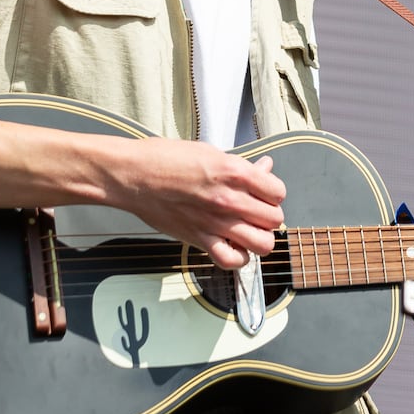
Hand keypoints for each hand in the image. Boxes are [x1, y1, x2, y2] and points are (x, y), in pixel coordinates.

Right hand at [120, 142, 286, 269]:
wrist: (134, 175)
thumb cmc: (166, 159)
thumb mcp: (209, 152)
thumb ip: (241, 166)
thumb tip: (265, 168)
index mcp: (234, 172)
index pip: (278, 191)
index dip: (273, 192)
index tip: (263, 192)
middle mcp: (229, 199)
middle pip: (274, 219)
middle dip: (269, 215)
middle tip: (256, 210)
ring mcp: (216, 222)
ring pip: (263, 244)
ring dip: (260, 238)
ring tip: (249, 229)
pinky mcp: (200, 239)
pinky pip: (232, 260)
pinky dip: (238, 257)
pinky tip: (234, 246)